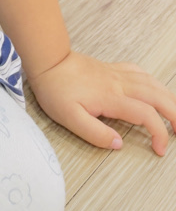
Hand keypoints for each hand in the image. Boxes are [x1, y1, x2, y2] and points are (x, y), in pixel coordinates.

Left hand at [30, 50, 175, 154]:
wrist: (47, 60)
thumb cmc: (55, 89)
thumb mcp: (69, 118)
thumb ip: (95, 134)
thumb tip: (118, 143)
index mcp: (111, 98)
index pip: (146, 115)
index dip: (159, 134)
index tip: (159, 149)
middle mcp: (119, 84)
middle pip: (158, 96)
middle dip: (175, 114)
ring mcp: (116, 74)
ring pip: (152, 83)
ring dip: (168, 98)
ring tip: (175, 114)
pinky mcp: (111, 68)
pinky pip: (139, 72)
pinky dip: (153, 82)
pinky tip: (154, 89)